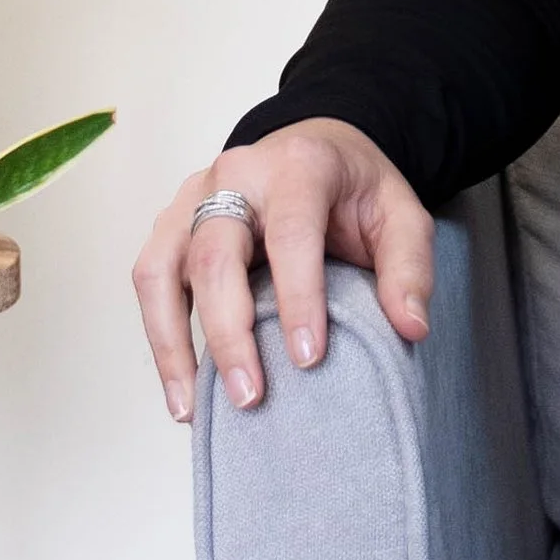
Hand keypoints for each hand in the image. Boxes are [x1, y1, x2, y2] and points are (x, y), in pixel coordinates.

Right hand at [133, 120, 434, 421]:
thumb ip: (410, 267)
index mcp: (299, 165)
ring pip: (161, 269)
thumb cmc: (355, 190)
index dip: (298, 297)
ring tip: (195, 410)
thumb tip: (410, 327)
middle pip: (215, 252)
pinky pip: (149, 282)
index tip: (308, 358)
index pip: (291, 231)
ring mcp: (193, 198)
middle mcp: (235, 175)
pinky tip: (183, 391)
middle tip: (252, 396)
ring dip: (173, 344)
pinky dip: (159, 339)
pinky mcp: (171, 226)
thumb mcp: (402, 214)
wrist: (317, 149)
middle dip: (230, 331)